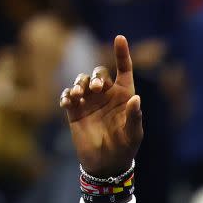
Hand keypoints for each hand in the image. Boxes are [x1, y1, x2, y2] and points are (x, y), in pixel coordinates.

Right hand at [60, 36, 142, 177]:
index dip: (122, 53)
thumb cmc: (125, 148)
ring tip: (78, 95)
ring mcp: (90, 102)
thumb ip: (134, 116)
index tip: (119, 37)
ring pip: (81, 81)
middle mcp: (107, 95)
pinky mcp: (75, 111)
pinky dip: (66, 96)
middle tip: (95, 88)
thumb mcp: (133, 134)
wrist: (106, 164)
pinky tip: (68, 102)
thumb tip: (136, 98)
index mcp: (124, 95)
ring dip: (79, 84)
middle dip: (96, 76)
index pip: (124, 69)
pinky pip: (68, 96)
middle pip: (99, 73)